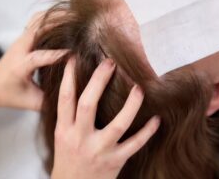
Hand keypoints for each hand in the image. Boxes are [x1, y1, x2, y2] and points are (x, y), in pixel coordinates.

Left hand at [0, 13, 66, 114]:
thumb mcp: (30, 102)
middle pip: (38, 27)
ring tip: (74, 18)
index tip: (74, 54)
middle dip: (60, 23)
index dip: (58, 55)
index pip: (39, 57)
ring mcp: (21, 40)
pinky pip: (38, 20)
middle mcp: (19, 49)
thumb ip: (49, 100)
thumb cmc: (8, 94)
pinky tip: (64, 20)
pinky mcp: (24, 37)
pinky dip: (51, 17)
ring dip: (56, 16)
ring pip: (39, 19)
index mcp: (19, 66)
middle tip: (79, 24)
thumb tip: (71, 97)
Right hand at [51, 58, 160, 178]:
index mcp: (64, 130)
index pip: (65, 98)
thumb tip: (78, 89)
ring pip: (118, 124)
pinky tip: (156, 119)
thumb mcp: (62, 136)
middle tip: (110, 63)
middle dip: (98, 80)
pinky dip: (147, 131)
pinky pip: (134, 144)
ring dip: (131, 105)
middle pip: (88, 104)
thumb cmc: (67, 159)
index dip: (68, 76)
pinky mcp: (114, 161)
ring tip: (138, 88)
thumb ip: (70, 116)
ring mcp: (99, 150)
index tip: (73, 57)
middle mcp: (79, 138)